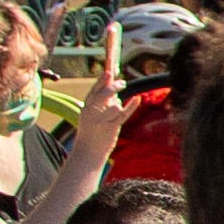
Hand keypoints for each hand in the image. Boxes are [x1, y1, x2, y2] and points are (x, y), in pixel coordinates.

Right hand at [64, 49, 133, 169]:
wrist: (88, 152)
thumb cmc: (92, 131)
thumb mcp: (93, 114)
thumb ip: (102, 102)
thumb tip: (114, 88)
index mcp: (86, 106)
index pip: (94, 90)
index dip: (102, 80)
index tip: (110, 71)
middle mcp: (91, 112)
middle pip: (104, 94)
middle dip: (114, 87)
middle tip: (123, 83)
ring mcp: (101, 120)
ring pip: (115, 105)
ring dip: (118, 106)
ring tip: (113, 115)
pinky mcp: (111, 128)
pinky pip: (124, 114)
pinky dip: (132, 106)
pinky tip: (137, 98)